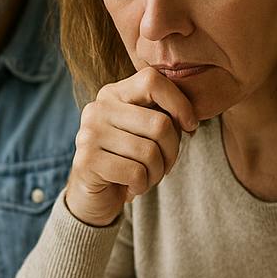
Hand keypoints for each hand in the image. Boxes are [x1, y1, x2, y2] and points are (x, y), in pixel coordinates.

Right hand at [65, 68, 197, 226]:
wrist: (94, 196)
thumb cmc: (127, 161)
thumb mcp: (145, 132)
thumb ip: (163, 117)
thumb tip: (190, 121)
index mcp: (113, 94)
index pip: (152, 81)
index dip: (180, 104)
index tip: (190, 127)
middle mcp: (97, 109)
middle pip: (159, 123)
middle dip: (172, 151)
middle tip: (164, 166)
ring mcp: (89, 134)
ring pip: (149, 152)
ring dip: (157, 173)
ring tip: (146, 178)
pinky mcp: (86, 161)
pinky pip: (135, 173)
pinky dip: (142, 185)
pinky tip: (131, 188)